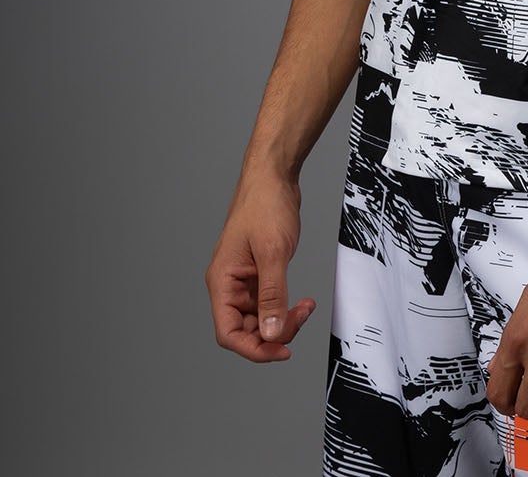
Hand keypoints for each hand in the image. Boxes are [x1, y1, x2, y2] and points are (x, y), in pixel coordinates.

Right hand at [204, 167, 316, 361]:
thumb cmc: (265, 205)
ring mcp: (244, 280)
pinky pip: (269, 303)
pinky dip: (285, 307)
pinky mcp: (259, 273)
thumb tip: (272, 334)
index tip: (282, 351)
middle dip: (274, 332)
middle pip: (246, 330)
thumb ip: (272, 296)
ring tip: (306, 307)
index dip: (253, 349)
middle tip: (301, 318)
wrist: (274, 176)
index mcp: (222, 282)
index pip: (229, 333)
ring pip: (260, 319)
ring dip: (282, 320)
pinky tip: (302, 302)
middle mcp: (229, 284)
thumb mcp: (273, 253)